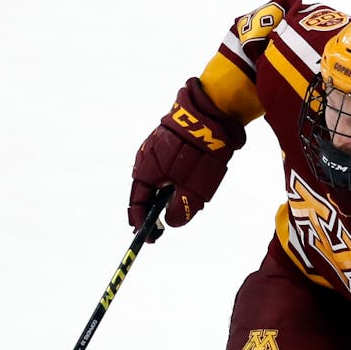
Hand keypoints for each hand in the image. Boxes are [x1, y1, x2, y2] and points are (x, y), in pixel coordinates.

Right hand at [128, 77, 245, 233]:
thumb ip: (179, 209)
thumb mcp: (192, 189)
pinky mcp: (172, 142)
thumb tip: (170, 222)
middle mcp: (146, 159)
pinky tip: (191, 186)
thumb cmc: (199, 151)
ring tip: (186, 206)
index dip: (142, 224)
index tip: (151, 239)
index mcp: (145, 171)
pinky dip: (176, 182)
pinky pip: (169, 168)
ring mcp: (158, 149)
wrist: (212, 110)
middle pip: (147, 193)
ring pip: (160, 180)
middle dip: (155, 212)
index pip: (138, 204)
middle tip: (166, 227)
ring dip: (168, 196)